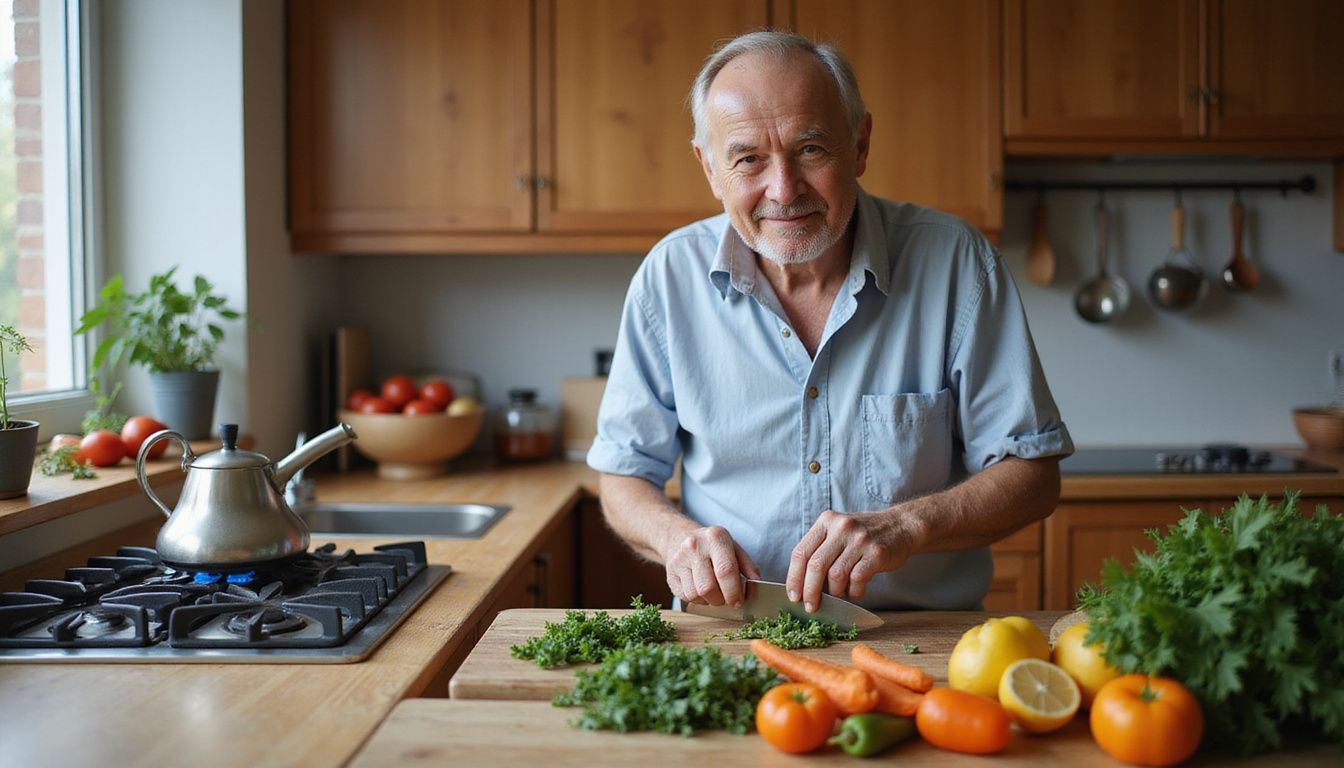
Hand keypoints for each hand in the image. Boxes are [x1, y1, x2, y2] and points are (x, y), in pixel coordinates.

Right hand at [662, 525, 760, 606]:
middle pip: (709, 587)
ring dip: (708, 601)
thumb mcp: (734, 548)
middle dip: (721, 600)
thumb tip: (757, 585)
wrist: (680, 536)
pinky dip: (696, 599)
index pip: (726, 571)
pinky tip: (700, 590)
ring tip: (713, 593)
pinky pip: (685, 596)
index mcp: (716, 537)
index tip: (738, 602)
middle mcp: (695, 546)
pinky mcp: (670, 572)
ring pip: (695, 594)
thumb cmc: (713, 546)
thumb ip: (748, 566)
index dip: (734, 592)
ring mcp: (679, 558)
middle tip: (726, 599)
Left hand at [785, 509, 914, 610]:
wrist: (900, 526)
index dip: (794, 577)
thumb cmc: (862, 536)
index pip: (801, 552)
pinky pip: (857, 580)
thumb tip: (801, 586)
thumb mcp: (837, 533)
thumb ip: (820, 552)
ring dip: (835, 592)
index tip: (793, 596)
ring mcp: (860, 539)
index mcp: (826, 521)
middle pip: (816, 565)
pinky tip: (856, 591)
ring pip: (836, 575)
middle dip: (810, 591)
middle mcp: (841, 527)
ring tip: (840, 594)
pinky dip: (854, 592)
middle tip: (811, 606)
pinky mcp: (876, 553)